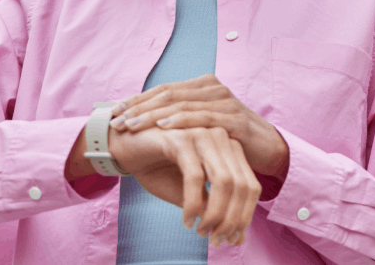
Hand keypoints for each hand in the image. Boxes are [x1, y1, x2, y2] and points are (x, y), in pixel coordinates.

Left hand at [110, 74, 288, 180]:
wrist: (267, 148)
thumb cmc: (229, 138)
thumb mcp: (203, 123)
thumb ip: (181, 117)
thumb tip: (144, 120)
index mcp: (203, 85)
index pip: (163, 89)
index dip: (137, 99)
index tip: (113, 112)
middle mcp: (213, 88)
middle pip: (168, 95)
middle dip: (139, 108)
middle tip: (116, 121)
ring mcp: (224, 102)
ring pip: (181, 105)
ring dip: (152, 116)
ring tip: (132, 125)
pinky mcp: (234, 119)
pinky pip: (202, 118)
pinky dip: (181, 122)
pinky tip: (163, 127)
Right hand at [110, 125, 260, 247]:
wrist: (123, 147)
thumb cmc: (158, 169)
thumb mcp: (190, 194)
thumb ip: (213, 209)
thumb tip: (238, 237)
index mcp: (229, 148)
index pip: (251, 186)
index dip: (245, 216)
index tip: (233, 239)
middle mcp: (220, 138)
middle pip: (241, 185)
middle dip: (232, 219)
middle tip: (217, 240)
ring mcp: (202, 134)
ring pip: (223, 181)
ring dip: (215, 214)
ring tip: (202, 232)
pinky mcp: (181, 138)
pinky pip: (195, 176)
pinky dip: (193, 204)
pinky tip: (186, 220)